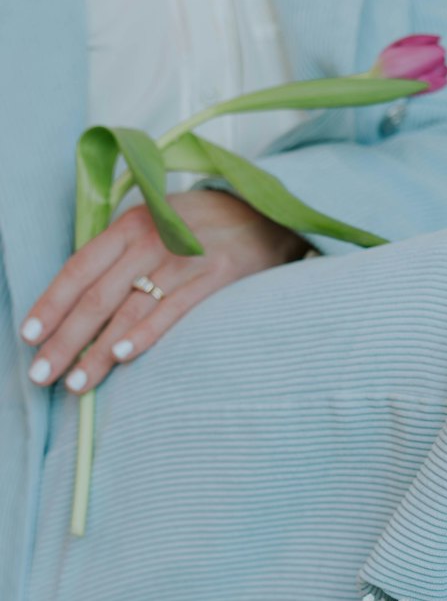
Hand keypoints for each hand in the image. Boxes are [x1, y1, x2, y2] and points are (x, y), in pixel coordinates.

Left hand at [20, 190, 308, 393]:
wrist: (265, 216)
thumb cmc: (202, 230)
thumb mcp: (156, 226)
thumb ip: (122, 256)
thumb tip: (81, 301)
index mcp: (129, 226)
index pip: (78, 269)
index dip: (51, 304)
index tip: (28, 336)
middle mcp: (151, 240)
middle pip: (96, 297)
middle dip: (64, 340)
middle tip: (42, 375)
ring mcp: (182, 259)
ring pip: (128, 310)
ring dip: (97, 351)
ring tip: (76, 384)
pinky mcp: (214, 277)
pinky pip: (172, 310)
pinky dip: (144, 334)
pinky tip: (122, 356)